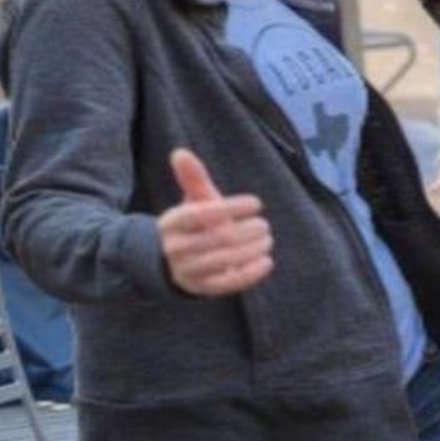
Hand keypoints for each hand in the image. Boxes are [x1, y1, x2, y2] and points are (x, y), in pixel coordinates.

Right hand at [158, 149, 273, 295]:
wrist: (172, 263)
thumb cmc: (192, 225)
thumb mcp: (192, 202)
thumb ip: (192, 179)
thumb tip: (180, 151)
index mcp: (172, 223)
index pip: (200, 214)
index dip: (230, 208)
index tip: (257, 203)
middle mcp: (176, 248)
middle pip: (215, 239)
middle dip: (245, 231)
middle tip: (264, 225)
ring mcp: (188, 271)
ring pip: (222, 261)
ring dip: (250, 250)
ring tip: (267, 239)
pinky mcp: (201, 289)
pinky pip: (226, 283)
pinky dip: (249, 273)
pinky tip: (266, 262)